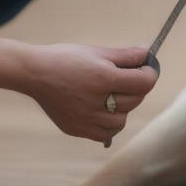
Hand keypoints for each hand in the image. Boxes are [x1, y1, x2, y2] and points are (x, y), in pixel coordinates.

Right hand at [21, 43, 156, 141]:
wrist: (34, 73)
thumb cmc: (66, 58)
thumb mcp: (97, 51)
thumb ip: (125, 55)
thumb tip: (147, 51)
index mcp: (103, 78)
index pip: (142, 83)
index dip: (150, 74)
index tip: (147, 68)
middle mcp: (96, 102)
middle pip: (134, 101)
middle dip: (137, 88)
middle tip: (129, 77)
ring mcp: (86, 119)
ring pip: (122, 121)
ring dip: (124, 108)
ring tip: (113, 94)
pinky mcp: (77, 129)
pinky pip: (105, 134)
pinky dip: (110, 124)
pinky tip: (104, 110)